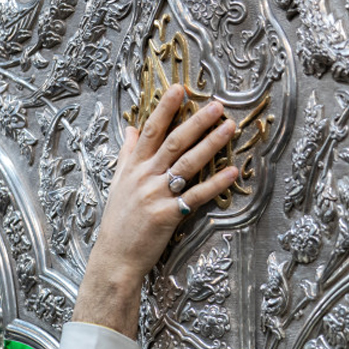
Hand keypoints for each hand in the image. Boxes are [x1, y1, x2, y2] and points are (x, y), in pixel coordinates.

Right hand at [72, 84, 237, 337]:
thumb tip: (131, 129)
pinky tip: (233, 172)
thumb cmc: (118, 222)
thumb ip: (127, 155)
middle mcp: (145, 177)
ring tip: (229, 128)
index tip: (179, 89)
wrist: (115, 258)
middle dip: (196, 121)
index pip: (150, 131)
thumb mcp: (118, 184)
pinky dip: (216, 183)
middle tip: (216, 105)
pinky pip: (197, 196)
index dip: (165, 109)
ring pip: (187, 164)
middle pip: (174, 142)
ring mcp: (157, 195)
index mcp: (133, 168)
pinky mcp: (169, 215)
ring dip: (211, 144)